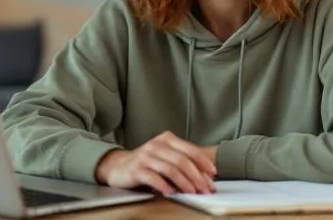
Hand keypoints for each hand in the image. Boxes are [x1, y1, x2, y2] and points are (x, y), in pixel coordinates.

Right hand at [95, 131, 216, 194]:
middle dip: (197, 176)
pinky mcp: (136, 169)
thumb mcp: (165, 157)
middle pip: (182, 160)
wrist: (118, 166)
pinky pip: (153, 177)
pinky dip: (164, 185)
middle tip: (205, 189)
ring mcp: (145, 156)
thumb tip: (205, 177)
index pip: (190, 150)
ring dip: (184, 182)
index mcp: (167, 139)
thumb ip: (182, 162)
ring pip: (170, 169)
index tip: (213, 174)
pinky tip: (171, 193)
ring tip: (192, 192)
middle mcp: (157, 145)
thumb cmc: (147, 163)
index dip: (204, 163)